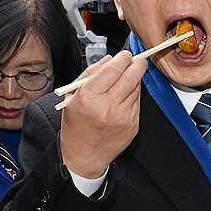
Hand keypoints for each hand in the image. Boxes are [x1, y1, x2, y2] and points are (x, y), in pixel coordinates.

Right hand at [60, 51, 146, 177]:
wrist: (83, 155)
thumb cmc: (76, 125)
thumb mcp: (73, 96)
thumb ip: (91, 74)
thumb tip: (110, 59)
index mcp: (89, 96)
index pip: (114, 69)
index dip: (123, 58)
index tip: (125, 55)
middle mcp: (107, 106)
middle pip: (131, 76)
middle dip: (137, 65)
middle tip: (136, 61)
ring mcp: (122, 117)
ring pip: (136, 89)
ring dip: (134, 81)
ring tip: (123, 84)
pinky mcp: (132, 125)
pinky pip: (137, 103)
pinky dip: (133, 97)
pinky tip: (123, 100)